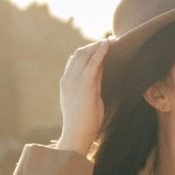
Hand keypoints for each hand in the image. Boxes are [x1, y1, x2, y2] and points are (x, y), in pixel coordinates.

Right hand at [55, 38, 107, 154]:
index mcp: (65, 83)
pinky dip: (100, 52)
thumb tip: (100, 68)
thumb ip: (92, 82)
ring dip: (98, 46)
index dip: (86, 51)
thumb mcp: (87, 97)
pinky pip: (93, 63)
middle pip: (79, 55)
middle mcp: (68, 79)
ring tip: (108, 40)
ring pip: (86, 56)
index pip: (74, 60)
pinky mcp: (84, 84)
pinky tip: (107, 45)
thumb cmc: (84, 122)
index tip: (97, 45)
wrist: (77, 134)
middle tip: (106, 40)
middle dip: (93, 46)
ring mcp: (74, 81)